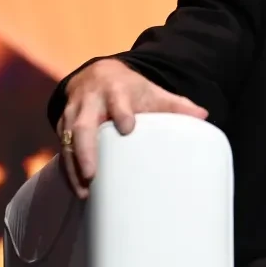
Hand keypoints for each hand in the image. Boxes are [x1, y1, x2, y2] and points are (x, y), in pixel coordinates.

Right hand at [56, 58, 207, 198]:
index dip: (121, 111)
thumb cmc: (130, 89)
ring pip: (67, 140)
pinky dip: (67, 169)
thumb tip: (204, 116)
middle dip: (86, 150)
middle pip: (83, 125)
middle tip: (92, 175)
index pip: (117, 100)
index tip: (128, 127)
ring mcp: (73, 114)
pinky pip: (61, 148)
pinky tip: (76, 188)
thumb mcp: (152, 91)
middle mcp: (90, 102)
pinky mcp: (62, 125)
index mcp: (115, 91)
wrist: (96, 75)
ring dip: (73, 166)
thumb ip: (175, 104)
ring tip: (84, 191)